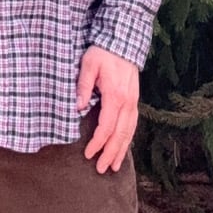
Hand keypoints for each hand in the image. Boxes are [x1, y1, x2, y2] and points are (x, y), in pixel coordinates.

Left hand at [76, 46, 138, 173]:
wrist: (122, 43)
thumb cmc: (103, 53)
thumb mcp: (88, 64)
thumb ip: (83, 86)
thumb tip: (78, 108)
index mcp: (115, 95)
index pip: (107, 126)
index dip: (98, 142)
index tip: (88, 154)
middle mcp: (127, 102)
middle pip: (120, 134)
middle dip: (111, 153)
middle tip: (101, 169)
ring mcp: (133, 102)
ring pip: (129, 132)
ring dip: (121, 150)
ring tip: (115, 167)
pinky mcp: (134, 100)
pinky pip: (132, 125)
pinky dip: (128, 139)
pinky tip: (123, 148)